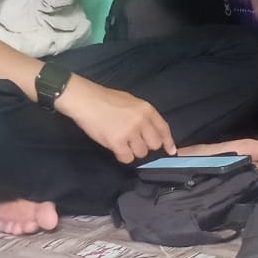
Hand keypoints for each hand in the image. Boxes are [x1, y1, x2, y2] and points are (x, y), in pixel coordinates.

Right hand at [55, 75, 177, 163]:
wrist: (85, 100)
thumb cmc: (105, 99)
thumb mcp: (130, 101)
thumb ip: (142, 115)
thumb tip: (149, 131)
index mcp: (146, 109)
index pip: (163, 128)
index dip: (168, 142)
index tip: (171, 151)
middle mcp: (141, 121)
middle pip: (154, 144)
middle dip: (145, 146)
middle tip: (133, 142)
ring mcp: (130, 132)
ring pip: (141, 153)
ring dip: (132, 151)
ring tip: (121, 142)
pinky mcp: (117, 142)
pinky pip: (127, 158)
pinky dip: (122, 156)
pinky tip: (115, 148)